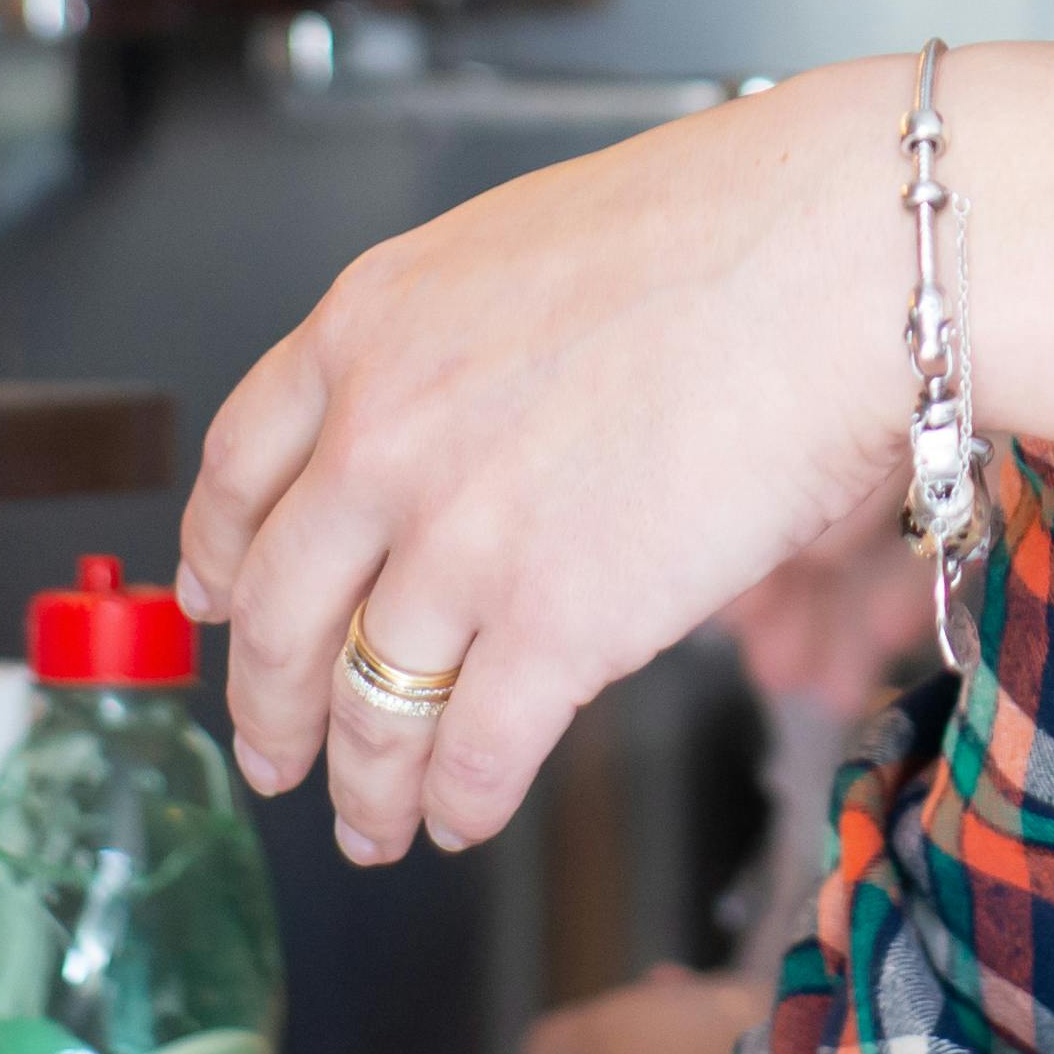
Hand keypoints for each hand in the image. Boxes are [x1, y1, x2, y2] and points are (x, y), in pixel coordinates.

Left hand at [178, 62, 908, 859]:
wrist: (837, 256)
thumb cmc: (733, 230)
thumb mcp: (526, 253)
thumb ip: (455, 353)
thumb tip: (465, 443)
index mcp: (369, 327)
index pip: (237, 468)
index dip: (215, 556)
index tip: (215, 599)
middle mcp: (384, 436)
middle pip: (276, 610)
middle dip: (267, 706)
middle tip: (274, 751)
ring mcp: (461, 538)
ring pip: (366, 704)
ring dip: (361, 786)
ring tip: (370, 824)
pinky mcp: (556, 624)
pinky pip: (474, 752)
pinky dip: (459, 805)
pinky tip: (465, 819)